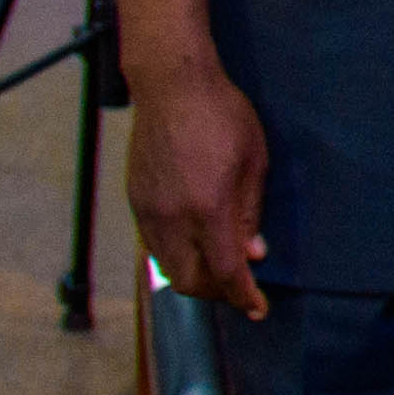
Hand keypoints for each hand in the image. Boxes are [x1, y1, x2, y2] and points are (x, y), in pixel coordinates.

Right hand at [127, 64, 273, 317]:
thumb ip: (250, 214)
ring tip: (220, 269)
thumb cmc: (223, 116)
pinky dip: (176, 256)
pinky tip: (195, 245)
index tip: (258, 308)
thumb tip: (253, 254)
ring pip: (167, 266)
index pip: (225, 271)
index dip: (243, 296)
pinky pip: (154, 245)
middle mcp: (172, 217)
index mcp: (207, 208)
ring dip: (194, 276)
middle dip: (216, 293)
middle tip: (240, 288)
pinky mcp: (135, 201)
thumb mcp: (253, 162)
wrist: (172, 86)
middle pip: (189, 281)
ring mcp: (148, 210)